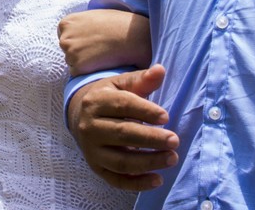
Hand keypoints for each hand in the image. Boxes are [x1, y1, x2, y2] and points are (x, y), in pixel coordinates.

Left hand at [58, 9, 151, 74]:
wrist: (133, 35)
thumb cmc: (117, 23)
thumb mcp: (93, 16)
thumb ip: (81, 25)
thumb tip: (79, 34)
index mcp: (66, 23)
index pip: (66, 37)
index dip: (80, 41)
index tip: (92, 40)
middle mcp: (64, 38)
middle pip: (67, 51)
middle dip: (81, 51)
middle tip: (98, 48)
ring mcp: (69, 53)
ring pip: (73, 63)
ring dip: (85, 62)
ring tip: (102, 54)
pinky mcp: (78, 67)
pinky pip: (78, 74)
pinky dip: (88, 71)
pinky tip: (101, 63)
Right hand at [67, 64, 178, 189]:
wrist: (80, 117)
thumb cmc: (108, 98)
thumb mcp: (120, 84)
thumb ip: (141, 80)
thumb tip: (160, 70)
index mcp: (96, 101)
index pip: (122, 105)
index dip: (145, 110)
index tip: (166, 117)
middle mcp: (90, 126)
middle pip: (122, 134)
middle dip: (151, 138)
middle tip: (174, 140)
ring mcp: (91, 150)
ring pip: (121, 160)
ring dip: (148, 162)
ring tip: (172, 158)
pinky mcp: (96, 167)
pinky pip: (117, 180)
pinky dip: (137, 184)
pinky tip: (158, 180)